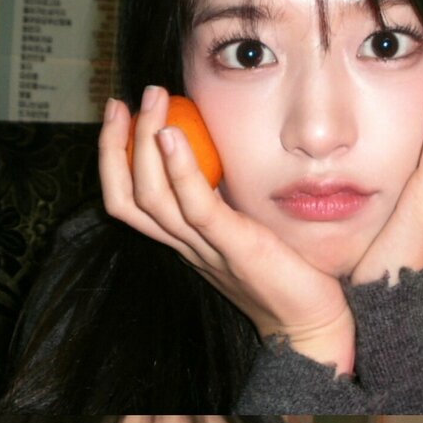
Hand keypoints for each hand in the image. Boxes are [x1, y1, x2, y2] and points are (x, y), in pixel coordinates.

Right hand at [99, 88, 355, 373]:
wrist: (308, 322)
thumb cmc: (283, 271)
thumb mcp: (242, 226)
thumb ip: (222, 197)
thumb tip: (215, 149)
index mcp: (184, 240)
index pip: (129, 201)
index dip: (113, 157)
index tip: (119, 115)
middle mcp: (186, 246)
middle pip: (127, 199)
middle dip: (115, 147)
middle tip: (120, 102)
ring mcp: (206, 249)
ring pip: (152, 200)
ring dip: (143, 144)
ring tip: (151, 100)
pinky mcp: (234, 247)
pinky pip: (196, 209)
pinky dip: (180, 170)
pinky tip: (172, 135)